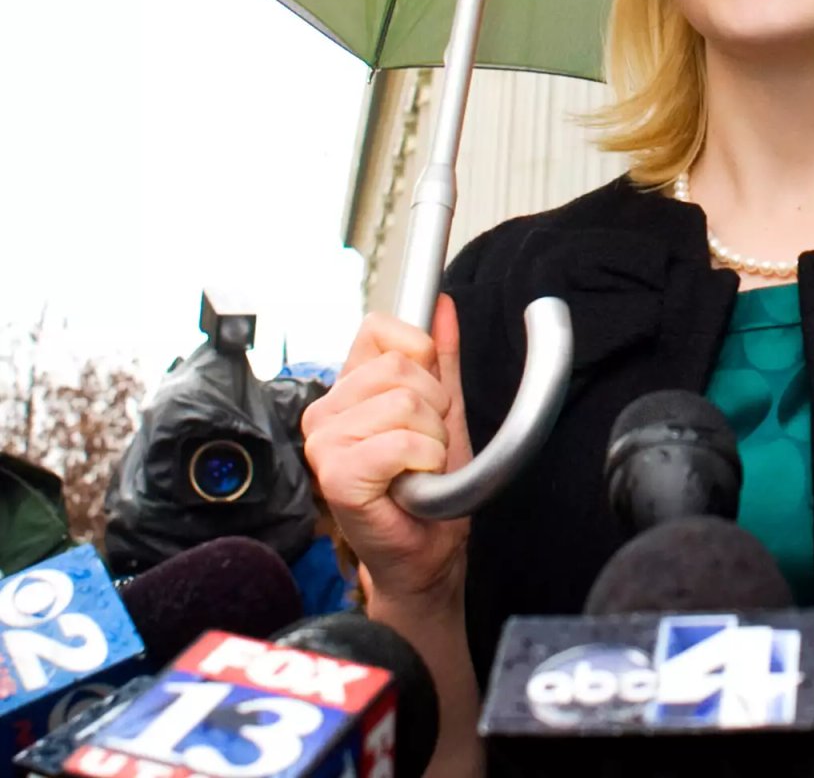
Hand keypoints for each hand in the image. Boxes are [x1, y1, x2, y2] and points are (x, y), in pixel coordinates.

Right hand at [303, 296, 471, 611]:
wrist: (426, 552)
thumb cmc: (429, 489)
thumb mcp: (443, 411)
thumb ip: (442, 358)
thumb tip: (442, 306)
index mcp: (347, 389)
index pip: (379, 329)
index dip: (420, 358)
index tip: (426, 400)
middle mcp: (326, 411)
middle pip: (402, 368)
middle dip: (434, 408)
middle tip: (424, 447)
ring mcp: (324, 442)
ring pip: (404, 403)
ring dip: (431, 440)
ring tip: (417, 468)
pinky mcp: (335, 474)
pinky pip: (400, 443)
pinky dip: (423, 463)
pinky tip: (410, 484)